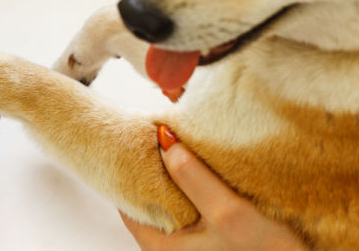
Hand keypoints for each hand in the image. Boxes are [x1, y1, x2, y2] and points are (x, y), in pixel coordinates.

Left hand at [121, 125, 306, 250]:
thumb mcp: (229, 214)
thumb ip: (194, 179)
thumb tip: (164, 139)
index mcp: (160, 246)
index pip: (129, 199)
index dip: (133, 163)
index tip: (141, 130)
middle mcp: (171, 243)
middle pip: (152, 191)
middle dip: (158, 158)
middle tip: (164, 121)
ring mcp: (192, 237)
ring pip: (174, 191)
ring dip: (180, 163)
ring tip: (183, 130)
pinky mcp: (213, 228)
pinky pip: (194, 195)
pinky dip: (197, 174)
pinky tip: (206, 155)